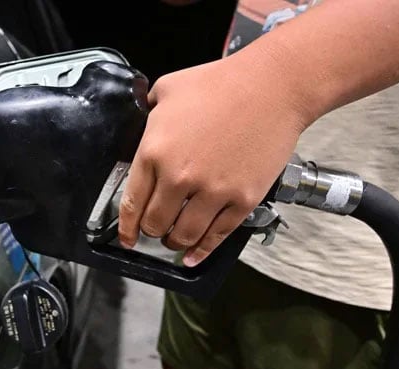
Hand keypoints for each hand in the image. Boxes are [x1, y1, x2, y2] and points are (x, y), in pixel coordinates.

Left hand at [118, 53, 310, 265]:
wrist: (272, 87)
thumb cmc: (221, 83)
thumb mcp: (167, 89)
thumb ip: (148, 114)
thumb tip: (143, 129)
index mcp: (154, 151)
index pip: (132, 203)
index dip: (126, 227)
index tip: (126, 237)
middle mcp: (179, 177)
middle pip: (155, 223)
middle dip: (151, 231)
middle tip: (155, 230)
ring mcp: (213, 191)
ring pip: (183, 236)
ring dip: (175, 243)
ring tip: (174, 241)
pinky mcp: (242, 200)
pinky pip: (217, 236)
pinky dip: (202, 251)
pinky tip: (194, 256)